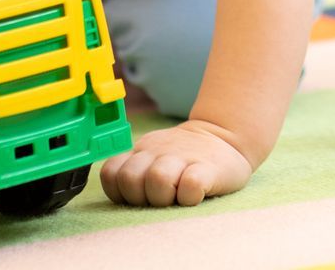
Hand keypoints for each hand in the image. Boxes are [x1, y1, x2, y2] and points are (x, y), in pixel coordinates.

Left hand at [99, 120, 251, 206]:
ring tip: (177, 196)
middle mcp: (157, 152)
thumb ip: (134, 169)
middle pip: (130, 179)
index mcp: (141, 151)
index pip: (110, 173)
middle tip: (159, 198)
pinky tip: (195, 195)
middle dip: (140, 197)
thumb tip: (118, 191)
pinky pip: (191, 186)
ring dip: (164, 197)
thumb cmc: (183, 158)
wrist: (225, 136)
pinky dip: (189, 196)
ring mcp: (182, 158)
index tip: (137, 196)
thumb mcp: (153, 154)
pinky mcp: (208, 169)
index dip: (119, 191)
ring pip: (157, 180)